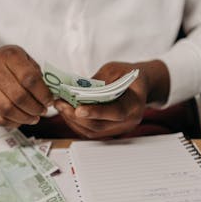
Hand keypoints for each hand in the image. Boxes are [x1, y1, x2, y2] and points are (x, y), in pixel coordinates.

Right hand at [0, 45, 52, 127]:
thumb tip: (49, 94)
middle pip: (19, 97)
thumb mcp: (22, 57)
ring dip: (25, 118)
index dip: (43, 94)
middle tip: (43, 110)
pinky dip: (13, 123)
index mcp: (9, 55)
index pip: (30, 79)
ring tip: (34, 118)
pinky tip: (20, 120)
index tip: (49, 101)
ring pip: (8, 110)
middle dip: (35, 108)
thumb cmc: (4, 62)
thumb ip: (36, 73)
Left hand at [54, 60, 168, 138]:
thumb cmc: (129, 76)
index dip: (96, 112)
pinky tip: (66, 112)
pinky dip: (76, 123)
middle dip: (76, 116)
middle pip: (99, 126)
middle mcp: (128, 121)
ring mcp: (119, 129)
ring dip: (73, 121)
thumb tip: (79, 90)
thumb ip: (100, 80)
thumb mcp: (115, 70)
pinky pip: (90, 132)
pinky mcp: (109, 131)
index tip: (78, 109)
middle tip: (61, 104)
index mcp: (135, 104)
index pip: (116, 112)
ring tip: (60, 107)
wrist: (139, 86)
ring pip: (92, 132)